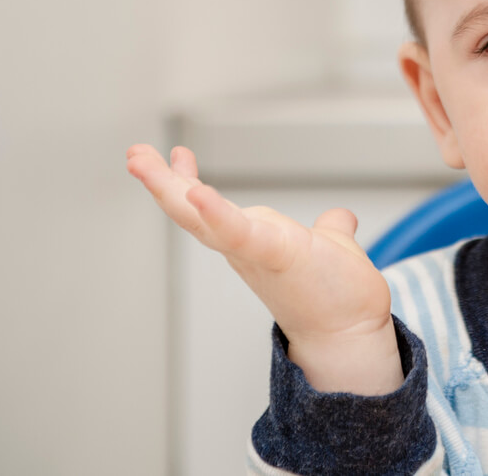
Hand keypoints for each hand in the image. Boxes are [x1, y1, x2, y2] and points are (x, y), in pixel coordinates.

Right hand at [126, 144, 403, 394]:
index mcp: (253, 238)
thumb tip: (340, 219)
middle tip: (134, 153)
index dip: (187, 181)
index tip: (175, 154)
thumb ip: (332, 231)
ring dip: (168, 189)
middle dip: (159, 181)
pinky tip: (197, 192)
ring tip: (141, 161)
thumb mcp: (330, 248)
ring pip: (201, 219)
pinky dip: (217, 215)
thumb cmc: (337, 296)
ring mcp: (255, 253)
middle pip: (191, 211)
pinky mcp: (276, 256)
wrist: (353, 335)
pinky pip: (240, 233)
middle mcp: (245, 247)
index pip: (210, 206)